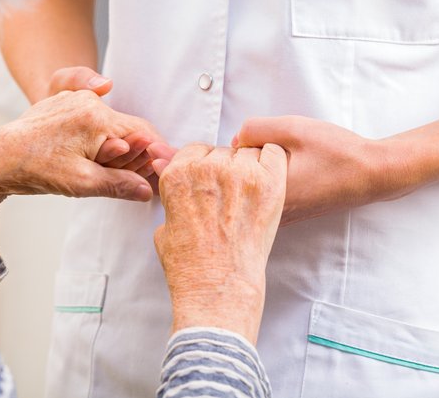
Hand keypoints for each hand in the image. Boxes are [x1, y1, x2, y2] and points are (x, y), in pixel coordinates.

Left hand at [0, 89, 158, 201]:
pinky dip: (102, 139)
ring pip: (112, 125)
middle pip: (128, 128)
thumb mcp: (81, 183)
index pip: (143, 133)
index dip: (156, 153)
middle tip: (140, 180)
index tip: (165, 171)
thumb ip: (119, 184)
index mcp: (96, 117)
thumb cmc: (36, 169)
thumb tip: (147, 189)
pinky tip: (95, 159)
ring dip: (118, 147)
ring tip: (109, 172)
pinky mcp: (66, 104)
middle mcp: (88, 101)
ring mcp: (76, 100)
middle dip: (137, 153)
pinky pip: (95, 121)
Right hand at [155, 143, 286, 341]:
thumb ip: (173, 200)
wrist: (218, 287)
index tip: (211, 182)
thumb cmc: (190, 265)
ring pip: (247, 153)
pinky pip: (273, 153)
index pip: (195, 150)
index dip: (203, 167)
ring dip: (249, 168)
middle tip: (230, 197)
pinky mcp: (268, 183)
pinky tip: (268, 185)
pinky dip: (273, 163)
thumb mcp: (165, 226)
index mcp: (178, 174)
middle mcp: (206, 168)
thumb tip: (178, 187)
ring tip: (249, 197)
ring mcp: (239, 173)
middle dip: (225, 169)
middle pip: (221, 151)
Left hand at [234, 116, 398, 224]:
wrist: (372, 174)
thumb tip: (234, 141)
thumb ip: (255, 129)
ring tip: (289, 162)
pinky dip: (269, 185)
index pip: (231, 170)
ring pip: (252, 193)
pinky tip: (292, 172)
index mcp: (268, 191)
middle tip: (277, 152)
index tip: (264, 143)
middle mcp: (272, 211)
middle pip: (238, 184)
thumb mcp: (292, 128)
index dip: (242, 149)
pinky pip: (265, 200)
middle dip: (247, 165)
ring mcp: (281, 217)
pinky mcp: (290, 217)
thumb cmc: (336, 151)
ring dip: (259, 175)